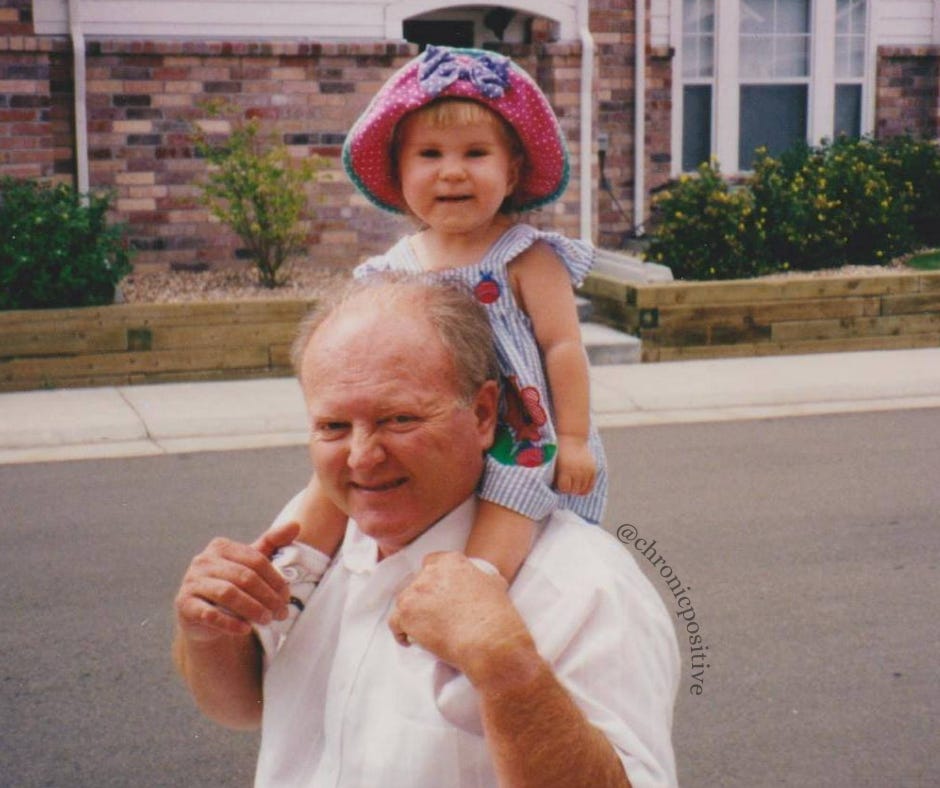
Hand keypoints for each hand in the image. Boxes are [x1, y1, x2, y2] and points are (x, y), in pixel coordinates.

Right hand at [174, 521, 299, 642]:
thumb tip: (296, 525)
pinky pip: (209, 614)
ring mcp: (191, 582)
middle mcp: (203, 561)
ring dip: (252, 609)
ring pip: (228, 594)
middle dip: (267, 597)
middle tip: (281, 613)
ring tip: (268, 621)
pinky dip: (230, 623)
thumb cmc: (232, 583)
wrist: (202, 615)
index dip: (275, 579)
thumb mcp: (250, 563)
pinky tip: (246, 629)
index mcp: (221, 547)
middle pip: (244, 577)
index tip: (287, 597)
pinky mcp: (184, 605)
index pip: (256, 560)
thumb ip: (272, 542)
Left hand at [388, 552, 537, 689]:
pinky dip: (401, 632)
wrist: (489, 642)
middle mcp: (430, 573)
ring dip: (412, 614)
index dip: (433, 580)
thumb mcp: (494, 584)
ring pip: (405, 601)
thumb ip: (481, 578)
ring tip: (424, 630)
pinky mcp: (406, 614)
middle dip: (423, 598)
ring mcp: (415, 592)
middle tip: (434, 615)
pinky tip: (410, 640)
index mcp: (451, 562)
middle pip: (417, 583)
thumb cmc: (497, 616)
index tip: (437, 593)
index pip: (431, 562)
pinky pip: (394, 622)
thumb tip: (483, 581)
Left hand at [553, 434, 595, 494]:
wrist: (572, 438)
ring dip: (577, 490)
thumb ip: (554, 477)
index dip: (560, 489)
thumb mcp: (554, 463)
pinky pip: (591, 485)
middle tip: (565, 486)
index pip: (564, 488)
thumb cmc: (559, 452)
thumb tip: (554, 491)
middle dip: (568, 490)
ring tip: (572, 487)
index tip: (558, 486)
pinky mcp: (593, 469)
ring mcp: (587, 470)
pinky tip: (580, 487)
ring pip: (583, 490)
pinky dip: (585, 488)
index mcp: (566, 468)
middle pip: (574, 490)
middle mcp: (577, 470)